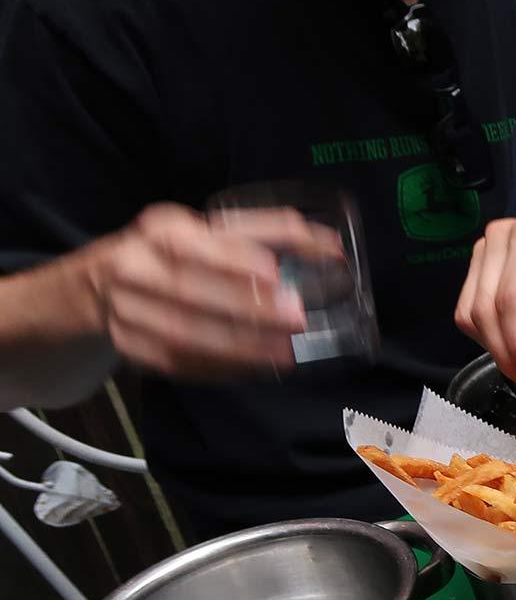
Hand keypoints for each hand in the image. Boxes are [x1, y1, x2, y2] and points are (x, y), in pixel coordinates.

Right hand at [94, 203, 339, 377]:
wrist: (101, 284)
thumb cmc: (177, 253)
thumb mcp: (211, 232)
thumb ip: (268, 233)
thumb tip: (330, 245)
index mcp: (158, 230)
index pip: (191, 243)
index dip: (232, 259)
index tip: (275, 272)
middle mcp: (133, 267)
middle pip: (187, 291)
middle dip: (245, 307)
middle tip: (296, 318)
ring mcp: (126, 311)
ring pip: (183, 334)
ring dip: (238, 346)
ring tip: (284, 352)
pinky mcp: (130, 347)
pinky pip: (179, 363)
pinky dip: (222, 368)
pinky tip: (256, 368)